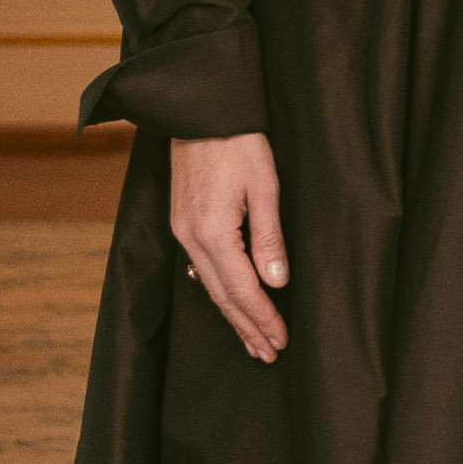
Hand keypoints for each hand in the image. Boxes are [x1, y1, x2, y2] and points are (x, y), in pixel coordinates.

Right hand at [166, 131, 289, 360]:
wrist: (199, 109)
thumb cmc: (237, 141)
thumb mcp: (264, 185)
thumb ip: (270, 238)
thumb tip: (277, 282)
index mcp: (213, 231)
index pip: (244, 289)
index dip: (263, 318)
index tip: (281, 340)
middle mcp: (191, 237)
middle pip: (223, 296)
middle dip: (247, 327)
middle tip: (268, 353)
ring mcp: (182, 230)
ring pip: (210, 285)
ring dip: (233, 315)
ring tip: (251, 340)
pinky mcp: (181, 221)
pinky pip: (201, 267)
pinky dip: (218, 291)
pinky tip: (228, 302)